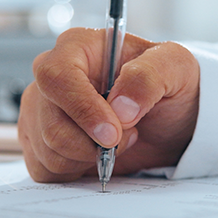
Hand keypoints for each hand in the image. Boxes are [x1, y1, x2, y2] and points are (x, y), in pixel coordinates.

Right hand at [18, 28, 199, 181]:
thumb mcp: (176, 67)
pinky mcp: (41, 141)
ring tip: (117, 140)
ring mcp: (42, 110)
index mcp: (78, 47)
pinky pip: (45, 169)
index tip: (112, 133)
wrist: (171, 117)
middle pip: (51, 122)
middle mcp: (54, 76)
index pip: (57, 77)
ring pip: (49, 150)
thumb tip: (121, 107)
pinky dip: (77, 170)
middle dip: (92, 142)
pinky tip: (98, 155)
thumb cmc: (170, 82)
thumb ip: (148, 78)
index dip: (82, 109)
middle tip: (127, 135)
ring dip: (90, 156)